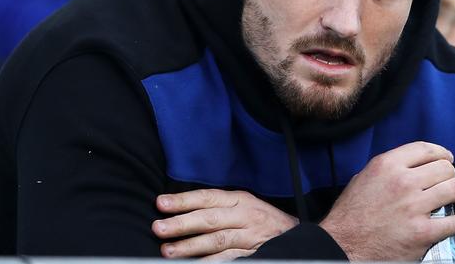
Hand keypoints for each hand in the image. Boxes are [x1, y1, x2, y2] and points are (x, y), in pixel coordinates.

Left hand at [152, 188, 297, 259]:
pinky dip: (212, 262)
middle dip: (182, 223)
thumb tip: (182, 209)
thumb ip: (219, 206)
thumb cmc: (263, 220)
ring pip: (217, 240)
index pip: (208, 197)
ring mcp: (250, 236)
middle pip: (210, 218)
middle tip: (159, 228)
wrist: (296, 236)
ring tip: (168, 251)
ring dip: (191, 246)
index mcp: (240, 199)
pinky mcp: (254, 254)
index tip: (161, 203)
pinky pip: (230, 259)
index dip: (184, 200)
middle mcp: (245, 215)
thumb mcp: (244, 205)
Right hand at [319, 141, 454, 260]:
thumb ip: (388, 168)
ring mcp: (414, 208)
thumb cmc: (351, 213)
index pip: (425, 149)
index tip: (447, 158)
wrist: (343, 244)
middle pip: (445, 168)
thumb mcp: (364, 177)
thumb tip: (412, 165)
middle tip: (449, 182)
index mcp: (386, 165)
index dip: (442, 153)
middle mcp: (402, 182)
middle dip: (451, 174)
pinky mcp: (423, 233)